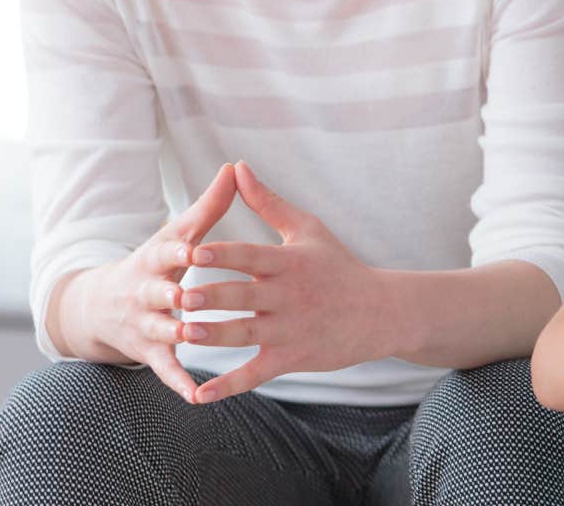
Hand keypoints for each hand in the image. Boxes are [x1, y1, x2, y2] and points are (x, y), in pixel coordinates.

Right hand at [58, 163, 236, 402]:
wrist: (100, 305)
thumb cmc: (155, 263)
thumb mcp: (175, 234)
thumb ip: (208, 206)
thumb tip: (235, 167)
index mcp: (155, 259)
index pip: (166, 252)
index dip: (179, 250)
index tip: (196, 248)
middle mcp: (145, 291)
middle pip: (157, 292)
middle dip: (171, 293)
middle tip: (189, 295)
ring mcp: (145, 324)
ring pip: (160, 329)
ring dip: (176, 333)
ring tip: (195, 336)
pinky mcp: (149, 352)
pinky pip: (165, 369)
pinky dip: (179, 382)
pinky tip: (196, 396)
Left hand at [182, 161, 404, 403]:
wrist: (381, 312)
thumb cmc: (339, 266)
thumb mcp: (308, 229)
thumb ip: (267, 202)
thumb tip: (237, 167)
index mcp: (290, 262)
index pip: (252, 256)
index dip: (224, 254)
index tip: (194, 251)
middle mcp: (289, 296)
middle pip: (245, 295)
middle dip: (214, 296)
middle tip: (181, 295)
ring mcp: (291, 329)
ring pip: (247, 333)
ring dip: (216, 335)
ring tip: (185, 334)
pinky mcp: (292, 358)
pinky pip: (256, 373)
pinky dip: (228, 385)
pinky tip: (199, 395)